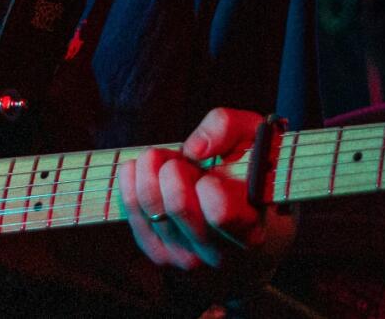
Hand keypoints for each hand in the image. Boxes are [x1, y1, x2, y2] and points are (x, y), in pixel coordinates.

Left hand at [117, 108, 294, 275]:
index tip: (209, 173)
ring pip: (151, 207)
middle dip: (174, 169)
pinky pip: (132, 213)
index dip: (209, 183)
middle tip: (182, 162)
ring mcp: (187, 257)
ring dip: (152, 172)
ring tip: (165, 163)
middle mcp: (218, 252)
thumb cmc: (249, 175)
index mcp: (250, 230)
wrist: (241, 222)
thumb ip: (228, 128)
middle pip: (178, 205)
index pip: (221, 212)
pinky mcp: (160, 254)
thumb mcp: (252, 137)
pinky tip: (141, 168)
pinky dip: (132, 182)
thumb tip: (194, 150)